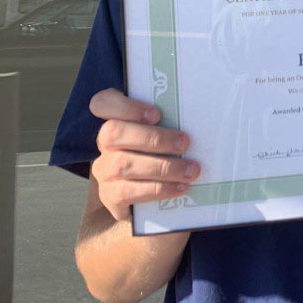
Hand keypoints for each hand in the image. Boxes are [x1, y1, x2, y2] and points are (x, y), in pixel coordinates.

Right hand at [89, 89, 199, 221]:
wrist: (150, 198)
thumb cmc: (165, 155)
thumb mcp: (167, 135)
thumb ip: (172, 124)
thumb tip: (200, 119)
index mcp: (116, 121)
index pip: (103, 103)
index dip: (126, 106)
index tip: (157, 114)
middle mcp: (105, 145)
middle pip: (112, 133)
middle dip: (153, 138)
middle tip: (184, 143)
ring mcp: (104, 171)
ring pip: (122, 165)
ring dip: (162, 167)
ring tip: (190, 171)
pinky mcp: (109, 197)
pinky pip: (126, 193)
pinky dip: (157, 190)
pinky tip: (179, 188)